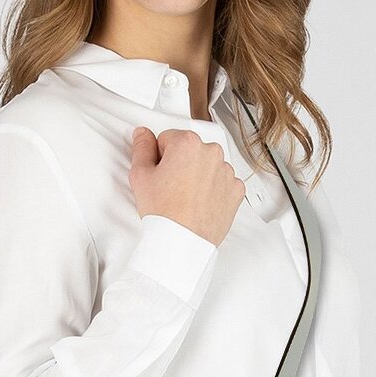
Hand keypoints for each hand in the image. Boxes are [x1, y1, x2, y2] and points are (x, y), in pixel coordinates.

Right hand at [130, 124, 244, 245]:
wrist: (184, 241)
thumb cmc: (164, 212)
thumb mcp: (140, 176)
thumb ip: (141, 148)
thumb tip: (143, 135)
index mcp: (187, 143)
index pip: (168, 138)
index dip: (160, 157)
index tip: (160, 174)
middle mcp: (211, 152)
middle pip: (190, 150)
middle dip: (180, 164)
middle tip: (170, 188)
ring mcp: (226, 171)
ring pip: (207, 166)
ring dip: (198, 176)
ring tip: (185, 198)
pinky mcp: (235, 189)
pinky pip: (222, 183)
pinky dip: (213, 190)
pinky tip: (200, 202)